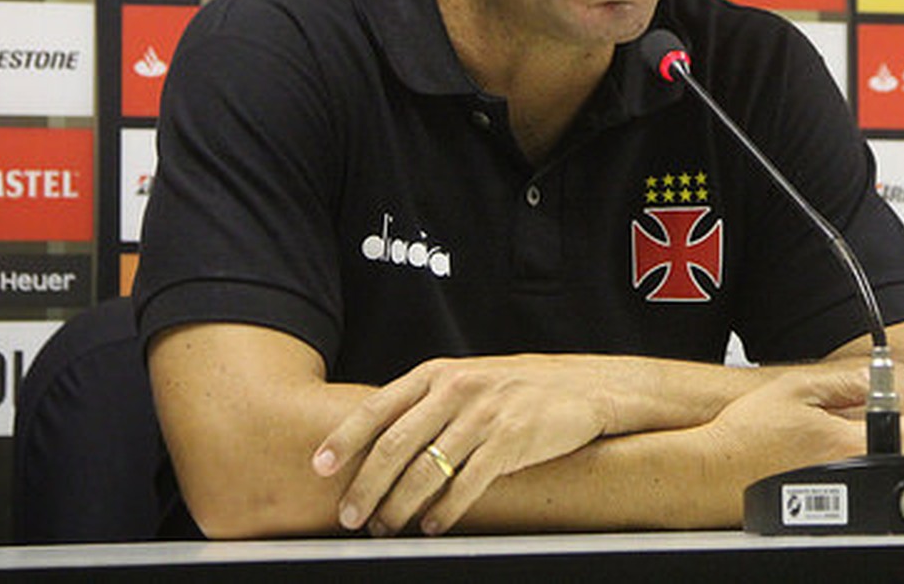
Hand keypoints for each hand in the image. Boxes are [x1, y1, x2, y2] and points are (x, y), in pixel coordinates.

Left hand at [311, 354, 612, 535]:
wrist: (583, 387)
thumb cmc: (517, 388)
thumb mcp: (467, 381)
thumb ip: (426, 404)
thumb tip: (377, 444)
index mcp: (438, 373)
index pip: (379, 408)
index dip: (346, 439)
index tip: (320, 467)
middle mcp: (457, 389)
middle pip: (396, 444)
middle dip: (366, 486)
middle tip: (351, 516)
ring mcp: (485, 414)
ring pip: (427, 469)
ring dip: (400, 506)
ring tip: (387, 528)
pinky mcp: (512, 440)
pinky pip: (467, 484)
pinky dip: (444, 511)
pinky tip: (432, 527)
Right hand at [705, 363, 903, 479]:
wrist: (714, 470)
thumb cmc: (746, 433)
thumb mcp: (795, 390)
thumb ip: (838, 383)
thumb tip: (868, 378)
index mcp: (850, 444)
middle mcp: (851, 474)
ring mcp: (839, 494)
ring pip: (882, 474)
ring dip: (889, 455)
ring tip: (878, 438)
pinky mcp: (823, 505)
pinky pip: (858, 486)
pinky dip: (862, 470)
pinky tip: (842, 458)